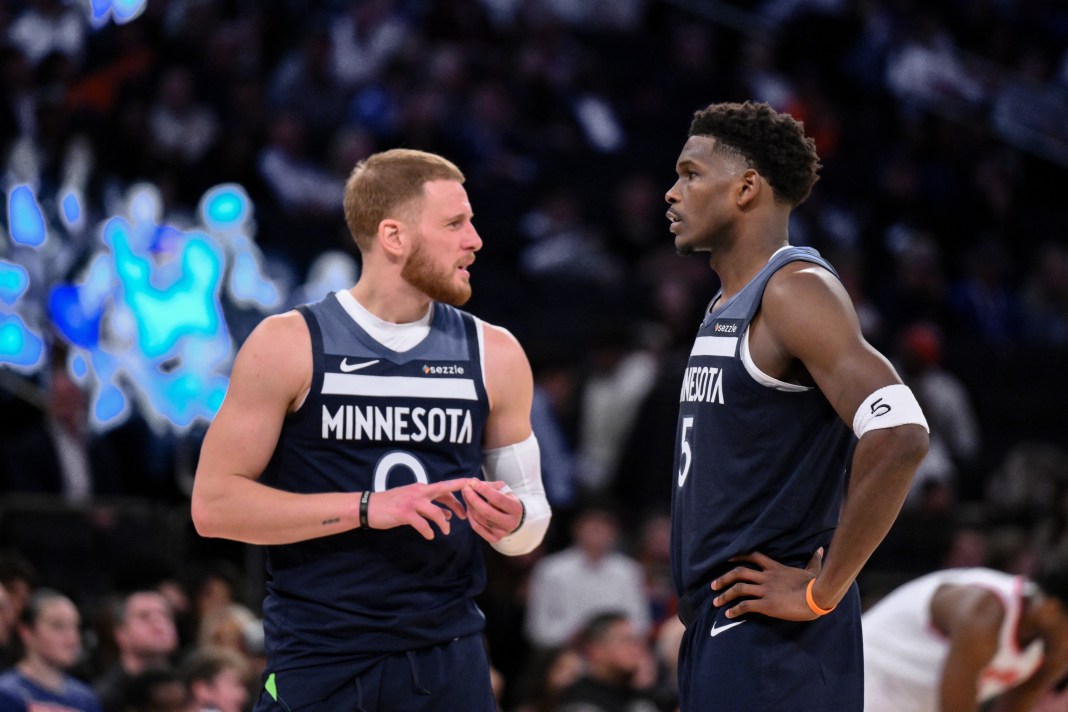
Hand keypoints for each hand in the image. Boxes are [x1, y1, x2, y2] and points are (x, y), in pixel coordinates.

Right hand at [366, 478, 472, 539]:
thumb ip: (430, 506)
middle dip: (458, 503)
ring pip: (436, 512)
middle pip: (444, 492)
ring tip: (445, 532)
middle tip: (465, 516)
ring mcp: (412, 502)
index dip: (459, 487)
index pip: (445, 487)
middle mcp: (419, 491)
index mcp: (422, 488)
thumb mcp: (412, 502)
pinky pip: (422, 524)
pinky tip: (429, 536)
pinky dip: (428, 531)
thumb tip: (447, 514)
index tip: (473, 488)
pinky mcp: (405, 513)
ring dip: (443, 524)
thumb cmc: (391, 504)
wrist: (369, 506)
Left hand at [461, 479, 523, 543]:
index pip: (497, 499)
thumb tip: (473, 482)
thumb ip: (490, 486)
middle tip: (465, 489)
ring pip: (480, 519)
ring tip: (466, 496)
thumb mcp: (504, 490)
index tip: (473, 482)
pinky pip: (477, 527)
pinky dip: (470, 516)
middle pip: (486, 511)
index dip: (484, 490)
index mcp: (516, 508)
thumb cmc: (507, 500)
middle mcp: (510, 522)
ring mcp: (502, 533)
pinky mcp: (494, 539)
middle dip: (473, 499)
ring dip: (470, 506)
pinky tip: (469, 508)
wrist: (514, 519)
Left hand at [711, 548, 825, 620]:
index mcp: (775, 568)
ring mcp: (766, 591)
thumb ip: (813, 560)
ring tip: (715, 601)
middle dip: (724, 578)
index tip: (727, 559)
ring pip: (739, 589)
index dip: (739, 557)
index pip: (753, 556)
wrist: (818, 596)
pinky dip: (735, 610)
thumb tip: (820, 550)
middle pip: (739, 572)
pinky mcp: (767, 605)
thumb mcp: (813, 569)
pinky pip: (746, 606)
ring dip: (725, 595)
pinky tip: (728, 614)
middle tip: (713, 585)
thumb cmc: (817, 584)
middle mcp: (767, 577)